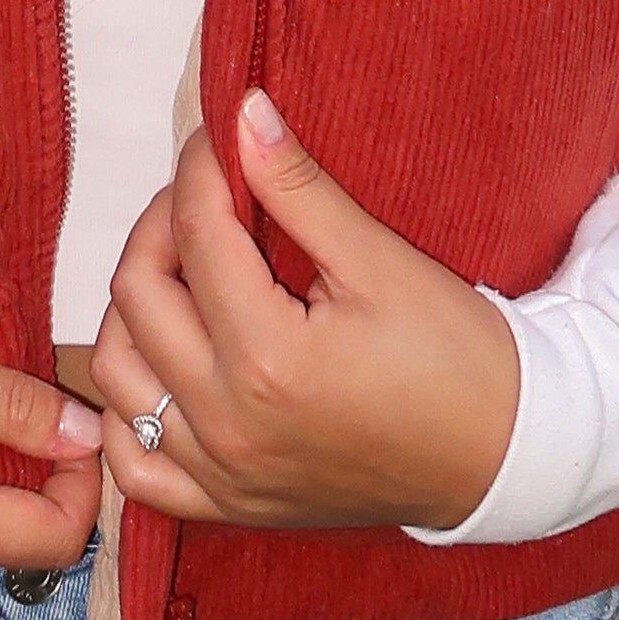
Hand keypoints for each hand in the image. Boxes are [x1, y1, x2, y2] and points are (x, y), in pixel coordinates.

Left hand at [89, 93, 520, 537]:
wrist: (501, 456)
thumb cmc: (458, 359)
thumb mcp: (382, 262)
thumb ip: (301, 189)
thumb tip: (243, 114)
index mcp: (269, 358)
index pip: (197, 234)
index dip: (200, 169)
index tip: (218, 139)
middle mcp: (229, 423)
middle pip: (138, 296)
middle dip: (161, 225)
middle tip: (207, 198)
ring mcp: (223, 474)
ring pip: (117, 374)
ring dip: (135, 309)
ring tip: (184, 271)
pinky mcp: (230, 505)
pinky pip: (135, 464)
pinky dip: (127, 413)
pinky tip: (158, 366)